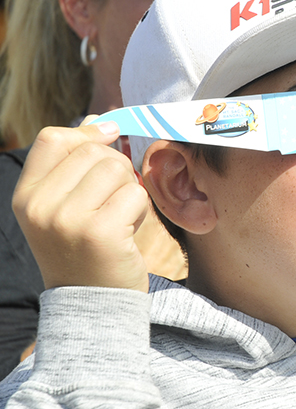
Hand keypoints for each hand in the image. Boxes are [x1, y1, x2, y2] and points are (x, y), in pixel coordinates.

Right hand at [12, 122, 149, 291]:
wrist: (92, 305)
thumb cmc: (85, 249)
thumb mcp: (67, 205)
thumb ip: (78, 163)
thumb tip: (99, 120)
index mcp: (25, 196)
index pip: (53, 138)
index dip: (88, 133)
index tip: (109, 139)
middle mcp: (39, 206)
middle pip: (95, 151)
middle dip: (115, 171)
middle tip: (109, 205)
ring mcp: (66, 220)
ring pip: (117, 169)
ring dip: (129, 191)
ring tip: (116, 219)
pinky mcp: (99, 232)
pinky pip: (135, 194)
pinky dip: (139, 211)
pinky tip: (126, 233)